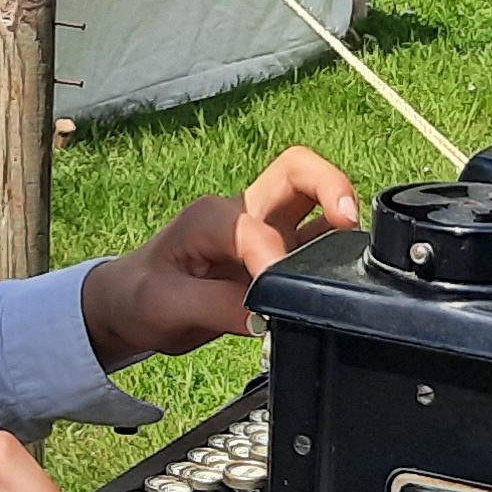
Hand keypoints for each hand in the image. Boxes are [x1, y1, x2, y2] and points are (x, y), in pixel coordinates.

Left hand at [82, 146, 362, 360]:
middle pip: (297, 171)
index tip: (278, 303)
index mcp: (210, 217)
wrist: (131, 305)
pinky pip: (319, 240)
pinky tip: (346, 272)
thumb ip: (218, 308)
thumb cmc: (141, 296)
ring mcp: (266, 229)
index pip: (257, 232)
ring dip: (341, 215)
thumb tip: (268, 319)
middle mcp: (243, 213)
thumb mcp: (165, 306)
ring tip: (360, 249)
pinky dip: (339, 248)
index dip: (274, 264)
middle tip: (349, 218)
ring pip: (316, 202)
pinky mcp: (280, 252)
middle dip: (330, 184)